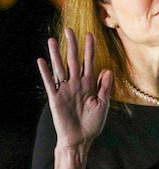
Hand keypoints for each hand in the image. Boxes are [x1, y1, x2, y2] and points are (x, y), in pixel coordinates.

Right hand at [37, 28, 112, 149]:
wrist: (81, 139)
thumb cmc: (93, 123)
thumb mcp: (103, 104)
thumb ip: (104, 87)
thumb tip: (107, 70)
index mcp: (89, 84)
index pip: (89, 62)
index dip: (90, 49)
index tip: (90, 35)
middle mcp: (76, 84)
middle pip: (73, 60)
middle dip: (72, 45)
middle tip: (69, 30)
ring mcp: (65, 90)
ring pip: (60, 68)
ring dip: (55, 54)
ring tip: (51, 40)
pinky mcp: (55, 98)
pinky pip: (50, 83)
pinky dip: (45, 72)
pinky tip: (41, 60)